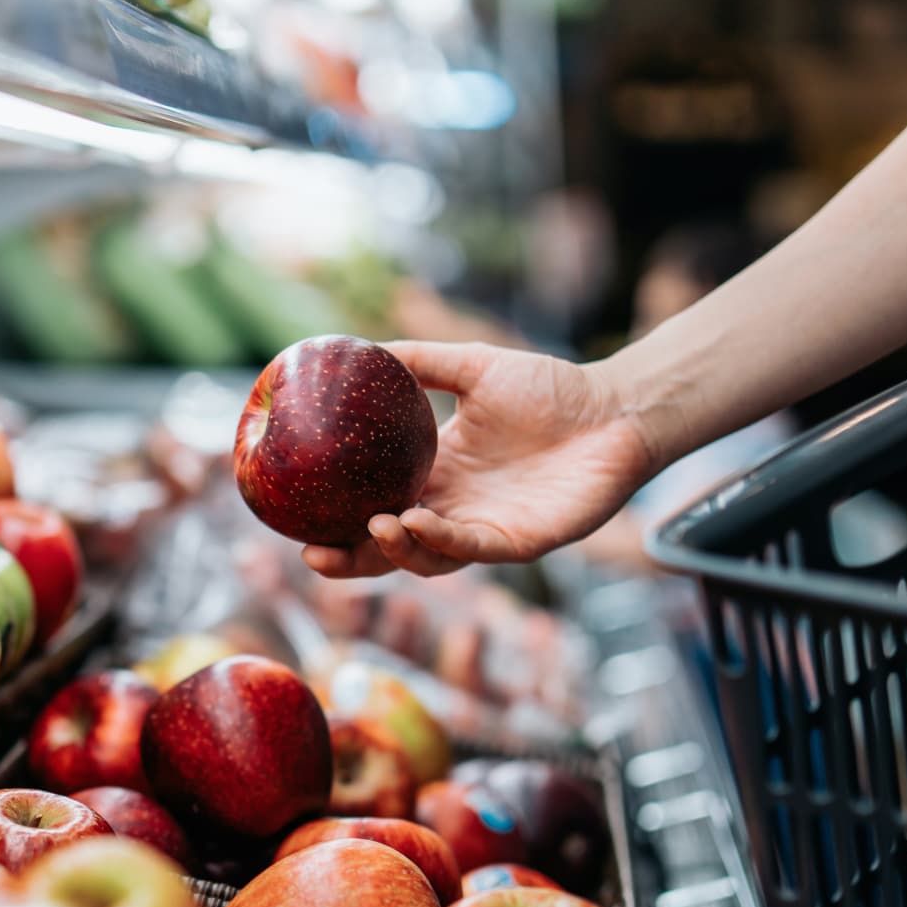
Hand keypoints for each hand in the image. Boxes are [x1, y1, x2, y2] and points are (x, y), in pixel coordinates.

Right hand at [302, 341, 656, 577]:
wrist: (614, 408)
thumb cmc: (550, 389)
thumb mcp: (472, 366)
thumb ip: (419, 361)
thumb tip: (358, 345)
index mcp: (435, 475)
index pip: (373, 507)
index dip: (335, 519)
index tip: (293, 516)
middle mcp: (452, 510)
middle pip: (388, 548)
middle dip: (350, 560)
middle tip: (311, 555)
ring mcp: (484, 530)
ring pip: (426, 558)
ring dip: (395, 549)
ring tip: (375, 523)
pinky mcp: (519, 543)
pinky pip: (471, 549)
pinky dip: (440, 539)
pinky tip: (415, 519)